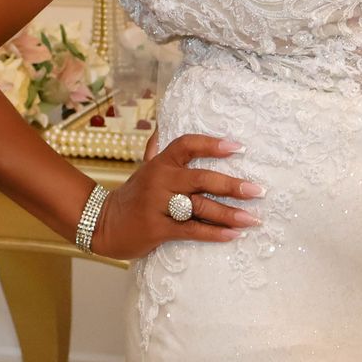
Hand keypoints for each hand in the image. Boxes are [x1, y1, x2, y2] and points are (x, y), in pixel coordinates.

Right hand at [88, 130, 264, 260]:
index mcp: (160, 163)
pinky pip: (190, 230)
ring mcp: (158, 204)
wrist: (104, 224)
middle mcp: (160, 180)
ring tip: (252, 218)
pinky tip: (232, 235)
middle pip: (201, 179)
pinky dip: (213, 233)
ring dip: (229, 214)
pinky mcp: (157, 228)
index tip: (238, 147)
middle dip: (232, 186)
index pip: (187, 145)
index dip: (212, 144)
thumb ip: (156, 149)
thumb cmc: (132, 196)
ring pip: (200, 207)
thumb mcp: (143, 169)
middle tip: (257, 190)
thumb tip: (163, 126)